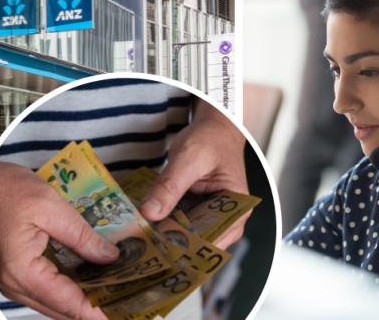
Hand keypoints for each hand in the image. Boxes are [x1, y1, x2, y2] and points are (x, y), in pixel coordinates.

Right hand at [0, 161, 117, 319]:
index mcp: (23, 272)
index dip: (101, 309)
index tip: (127, 309)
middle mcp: (15, 285)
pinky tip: (90, 275)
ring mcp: (12, 281)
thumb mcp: (49, 205)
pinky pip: (46, 288)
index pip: (70, 303)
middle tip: (128, 298)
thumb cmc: (2, 190)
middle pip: (63, 310)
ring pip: (55, 302)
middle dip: (96, 306)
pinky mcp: (14, 272)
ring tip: (115, 287)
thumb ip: (81, 235)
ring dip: (84, 297)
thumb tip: (109, 257)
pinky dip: (69, 286)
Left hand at [138, 99, 249, 247]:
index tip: (156, 250)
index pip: (211, 237)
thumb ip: (169, 186)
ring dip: (167, 238)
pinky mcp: (200, 214)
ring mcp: (215, 218)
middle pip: (200, 243)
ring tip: (140, 241)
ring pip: (190, 237)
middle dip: (172, 245)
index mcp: (238, 207)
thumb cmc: (210, 139)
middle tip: (141, 248)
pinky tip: (147, 227)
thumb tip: (149, 213)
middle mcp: (230, 219)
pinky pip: (184, 226)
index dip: (184, 246)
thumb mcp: (187, 159)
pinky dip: (167, 226)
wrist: (213, 128)